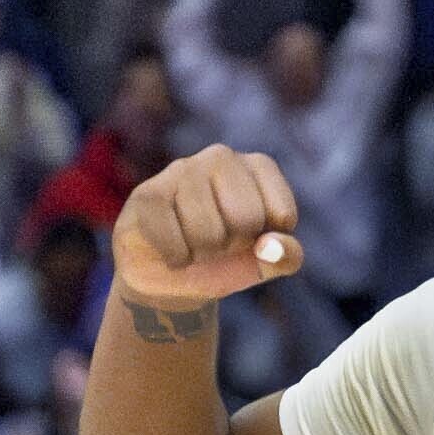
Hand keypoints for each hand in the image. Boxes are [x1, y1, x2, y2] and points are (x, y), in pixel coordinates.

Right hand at [110, 145, 308, 311]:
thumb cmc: (223, 260)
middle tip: (216, 243)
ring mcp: (181, 170)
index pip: (282, 215)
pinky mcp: (147, 194)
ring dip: (201, 255)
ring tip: (192, 245)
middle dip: (232, 247)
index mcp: (258, 167)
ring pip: (207, 232)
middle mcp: (222, 157)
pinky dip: (176, 259)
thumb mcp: (264, 263)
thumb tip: (270, 247)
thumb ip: (286, 257)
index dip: (265, 243)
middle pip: (246, 219)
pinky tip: (169, 251)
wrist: (168, 277)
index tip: (250, 240)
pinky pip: (173, 240)